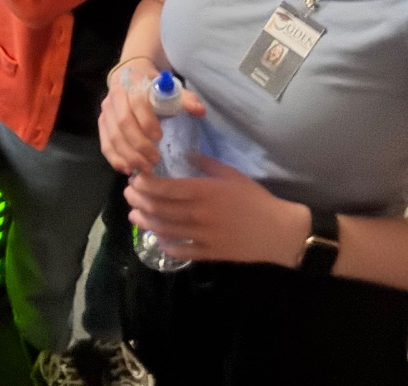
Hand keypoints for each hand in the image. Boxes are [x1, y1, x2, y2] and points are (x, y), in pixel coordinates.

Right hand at [97, 64, 205, 174]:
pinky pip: (105, 144)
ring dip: (129, 156)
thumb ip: (185, 99)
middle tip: (155, 161)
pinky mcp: (102, 123)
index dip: (147, 121)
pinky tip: (128, 169)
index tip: (160, 138)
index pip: (137, 102)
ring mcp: (106, 111)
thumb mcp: (170, 88)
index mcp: (132, 83)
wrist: (130, 78)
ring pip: (113, 136)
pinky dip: (115, 159)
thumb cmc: (153, 86)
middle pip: (123, 122)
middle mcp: (115, 96)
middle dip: (139, 145)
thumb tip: (200, 111)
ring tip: (145, 169)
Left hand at [123, 155, 311, 266]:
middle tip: (128, 194)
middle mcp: (198, 213)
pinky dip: (164, 243)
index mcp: (204, 191)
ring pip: (163, 229)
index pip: (164, 188)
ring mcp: (202, 236)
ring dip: (144, 221)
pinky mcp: (208, 253)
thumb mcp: (232, 175)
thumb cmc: (255, 199)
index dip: (144, 184)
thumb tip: (186, 154)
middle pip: (158, 208)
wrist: (278, 232)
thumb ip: (207, 164)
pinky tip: (157, 237)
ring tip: (134, 215)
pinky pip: (179, 250)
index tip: (135, 178)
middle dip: (138, 201)